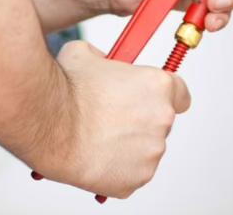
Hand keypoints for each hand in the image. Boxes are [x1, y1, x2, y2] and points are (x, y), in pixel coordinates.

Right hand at [47, 40, 190, 198]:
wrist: (51, 124)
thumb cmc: (70, 91)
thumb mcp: (87, 53)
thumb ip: (105, 57)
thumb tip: (103, 62)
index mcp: (158, 86)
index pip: (180, 93)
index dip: (165, 95)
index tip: (152, 98)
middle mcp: (162, 118)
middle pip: (161, 120)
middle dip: (141, 118)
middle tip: (114, 116)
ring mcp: (151, 151)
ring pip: (146, 147)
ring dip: (129, 143)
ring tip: (100, 135)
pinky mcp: (137, 178)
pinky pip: (133, 171)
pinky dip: (119, 166)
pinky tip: (98, 153)